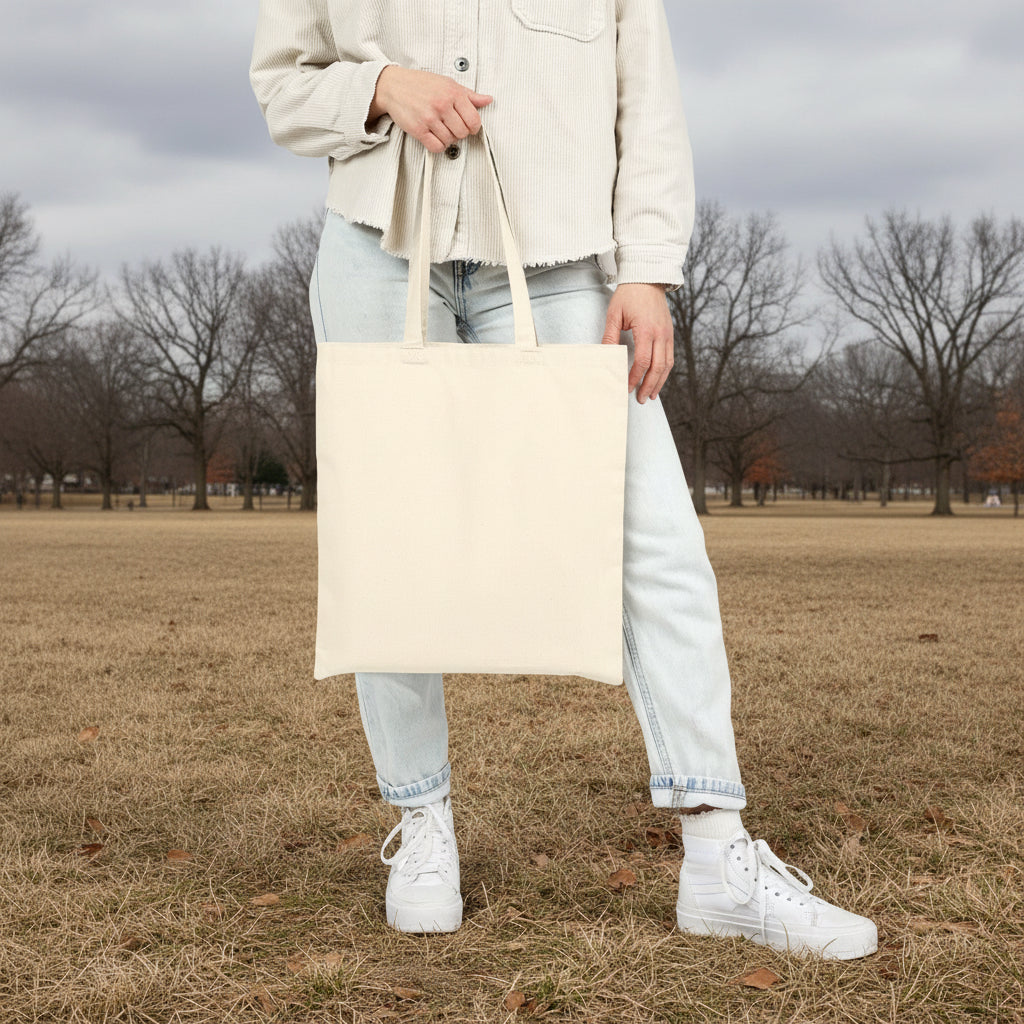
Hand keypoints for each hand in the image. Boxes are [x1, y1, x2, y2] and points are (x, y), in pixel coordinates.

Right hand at [368, 66, 493, 151]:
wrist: (394, 85)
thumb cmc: (420, 84)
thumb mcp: (447, 83)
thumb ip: (469, 95)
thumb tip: (487, 100)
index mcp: (453, 93)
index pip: (474, 121)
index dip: (473, 127)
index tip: (468, 126)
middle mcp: (442, 105)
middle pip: (463, 133)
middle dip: (459, 133)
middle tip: (452, 127)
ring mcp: (430, 118)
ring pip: (450, 141)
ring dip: (447, 139)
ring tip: (441, 129)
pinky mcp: (418, 129)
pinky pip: (436, 147)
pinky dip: (438, 146)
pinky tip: (434, 137)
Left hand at [601, 283, 673, 402]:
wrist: (647, 278)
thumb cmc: (629, 294)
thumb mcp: (614, 314)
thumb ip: (610, 336)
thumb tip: (605, 355)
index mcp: (646, 329)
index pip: (643, 361)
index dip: (635, 377)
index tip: (627, 387)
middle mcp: (660, 334)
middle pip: (658, 367)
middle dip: (649, 385)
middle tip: (641, 398)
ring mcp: (667, 334)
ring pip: (667, 365)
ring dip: (659, 382)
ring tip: (650, 395)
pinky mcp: (669, 333)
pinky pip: (670, 356)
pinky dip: (664, 371)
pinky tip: (658, 379)